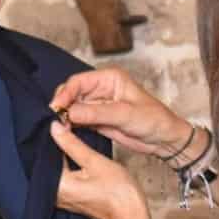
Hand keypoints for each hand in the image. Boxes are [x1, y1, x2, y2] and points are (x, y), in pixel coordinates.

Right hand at [48, 68, 194, 159]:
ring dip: (64, 116)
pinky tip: (65, 131)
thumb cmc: (153, 120)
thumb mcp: (125, 114)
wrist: (164, 139)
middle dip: (62, 105)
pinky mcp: (96, 119)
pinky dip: (70, 125)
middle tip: (55, 119)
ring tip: (59, 127)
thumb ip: (96, 113)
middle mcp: (101, 89)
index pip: (78, 81)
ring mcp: (97, 105)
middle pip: (71, 93)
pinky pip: (77, 120)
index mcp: (109, 78)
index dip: (65, 93)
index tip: (56, 108)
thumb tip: (70, 112)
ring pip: (72, 107)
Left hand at [50, 122, 152, 218]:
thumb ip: (72, 144)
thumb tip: (55, 128)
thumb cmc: (119, 193)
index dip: (55, 136)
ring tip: (73, 138)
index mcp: (57, 186)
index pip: (47, 154)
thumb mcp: (95, 162)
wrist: (132, 217)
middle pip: (51, 163)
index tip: (62, 122)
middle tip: (67, 127)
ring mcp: (64, 200)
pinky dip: (70, 166)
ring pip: (59, 170)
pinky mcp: (72, 200)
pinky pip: (65, 179)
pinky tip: (77, 156)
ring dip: (64, 155)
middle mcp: (56, 195)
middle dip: (58, 145)